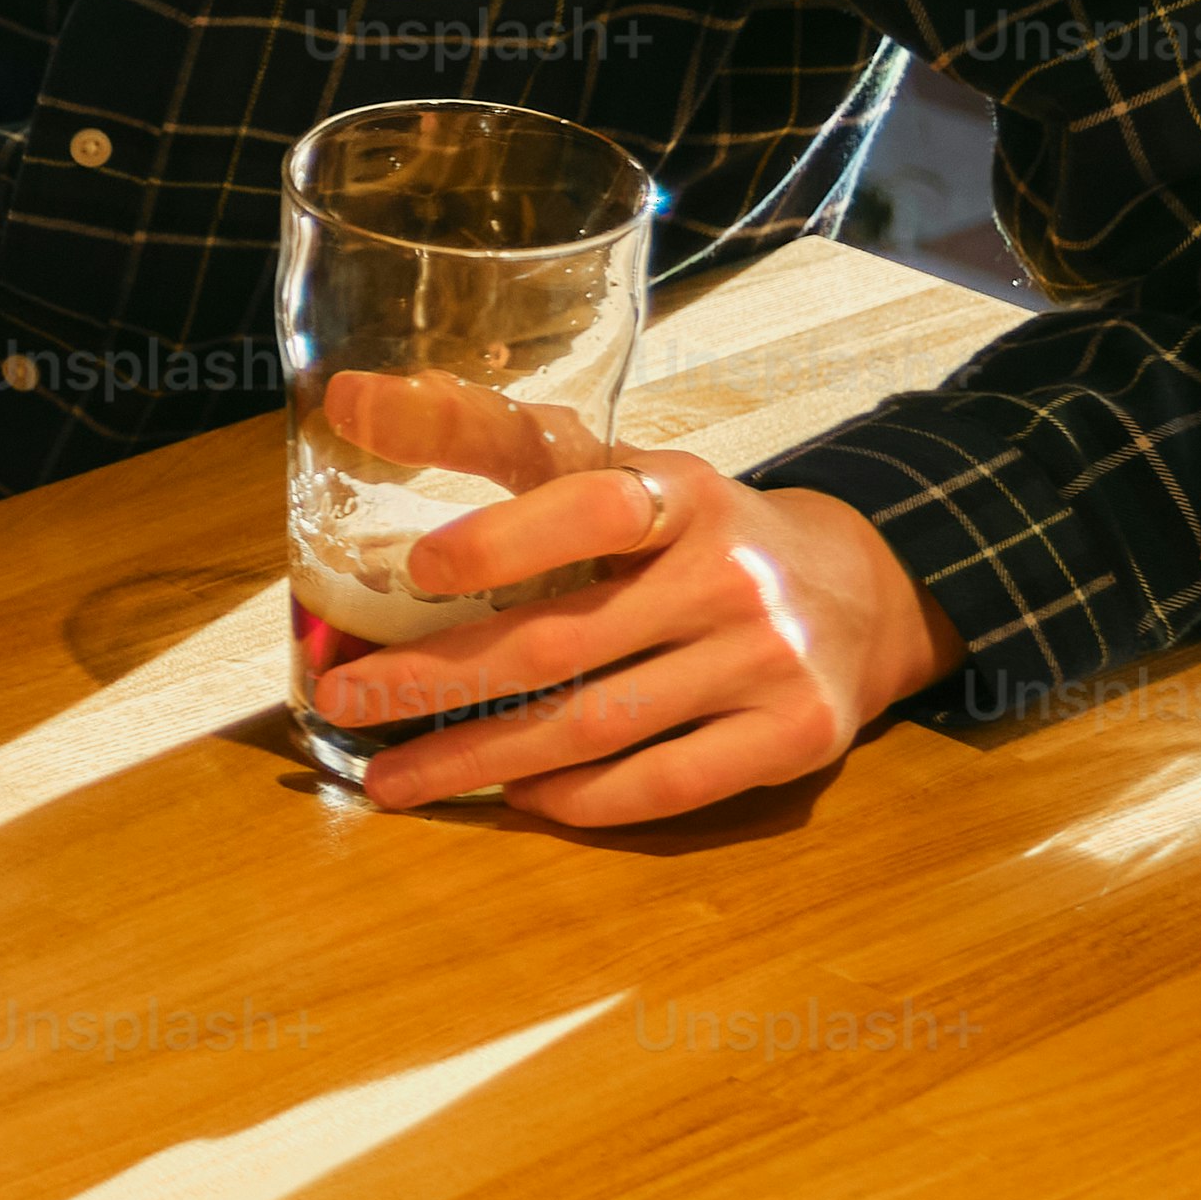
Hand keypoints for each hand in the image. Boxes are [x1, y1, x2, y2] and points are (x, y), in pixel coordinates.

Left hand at [306, 370, 962, 821]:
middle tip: (343, 703)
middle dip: (434, 681)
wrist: (857, 592)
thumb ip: (495, 440)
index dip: (506, 538)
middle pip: (560, 642)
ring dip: (479, 758)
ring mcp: (768, 659)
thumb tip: (351, 400)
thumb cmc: (691, 532)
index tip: (417, 568)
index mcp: (677, 492)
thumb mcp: (617, 470)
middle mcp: (728, 571)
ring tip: (393, 777)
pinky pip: (663, 783)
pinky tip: (514, 797)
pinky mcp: (794, 736)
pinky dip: (578, 799)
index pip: (592, 504)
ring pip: (597, 725)